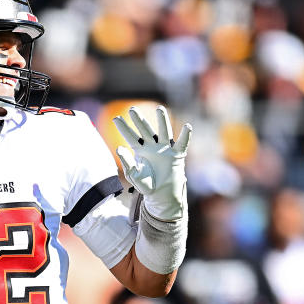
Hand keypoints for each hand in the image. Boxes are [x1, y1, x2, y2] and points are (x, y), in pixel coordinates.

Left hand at [113, 106, 190, 221]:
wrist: (161, 194)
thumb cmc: (147, 184)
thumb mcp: (134, 175)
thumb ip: (127, 163)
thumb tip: (119, 148)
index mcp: (140, 150)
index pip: (130, 137)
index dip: (124, 128)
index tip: (116, 119)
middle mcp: (152, 146)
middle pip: (145, 130)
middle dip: (139, 120)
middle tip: (132, 109)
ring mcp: (165, 149)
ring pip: (164, 131)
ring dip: (162, 120)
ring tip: (160, 109)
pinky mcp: (177, 155)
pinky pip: (182, 143)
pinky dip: (185, 135)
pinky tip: (187, 126)